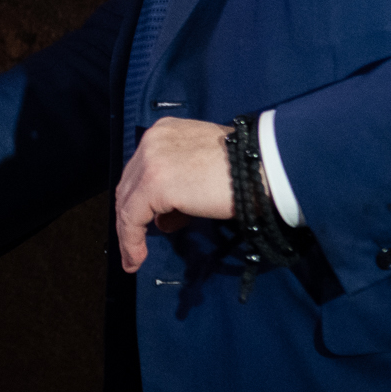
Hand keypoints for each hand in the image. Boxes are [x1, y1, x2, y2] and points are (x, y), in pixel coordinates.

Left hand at [114, 117, 234, 271]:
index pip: (140, 170)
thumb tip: (164, 218)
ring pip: (127, 202)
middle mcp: (152, 140)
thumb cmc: (244, 170)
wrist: (263, 166)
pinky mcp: (155, 183)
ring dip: (128, 234)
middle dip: (130, 217)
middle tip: (135, 245)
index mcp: (164, 132)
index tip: (142, 226)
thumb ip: (178, 189)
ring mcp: (151, 160)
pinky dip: (130, 241)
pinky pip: (132, 217)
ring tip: (134, 258)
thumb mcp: (202, 173)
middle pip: (129, 185)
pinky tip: (136, 259)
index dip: (138, 201)